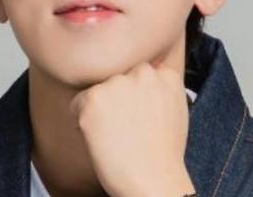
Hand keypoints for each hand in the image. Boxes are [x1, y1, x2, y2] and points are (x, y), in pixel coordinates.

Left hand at [69, 58, 195, 196]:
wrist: (153, 181)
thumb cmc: (163, 153)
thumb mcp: (175, 109)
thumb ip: (160, 88)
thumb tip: (145, 76)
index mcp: (164, 75)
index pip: (139, 72)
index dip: (134, 96)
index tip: (138, 114)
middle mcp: (142, 73)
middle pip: (117, 79)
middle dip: (116, 98)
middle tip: (125, 128)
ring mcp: (117, 85)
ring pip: (97, 90)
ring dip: (100, 109)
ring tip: (116, 135)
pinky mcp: (94, 99)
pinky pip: (77, 104)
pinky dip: (81, 120)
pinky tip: (100, 138)